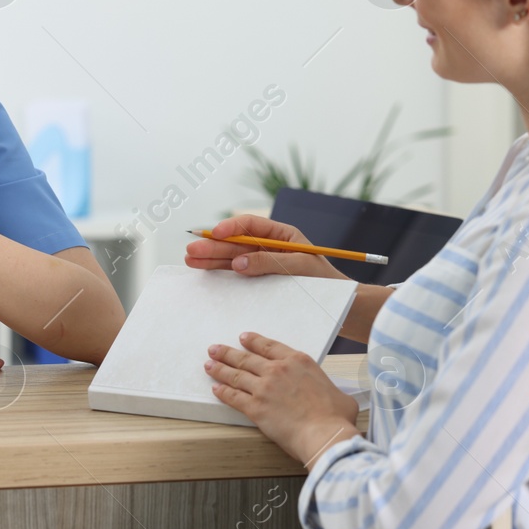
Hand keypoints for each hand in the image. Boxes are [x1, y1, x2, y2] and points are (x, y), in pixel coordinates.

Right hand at [184, 214, 350, 281]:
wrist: (338, 303)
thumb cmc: (324, 281)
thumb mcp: (299, 267)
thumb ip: (268, 262)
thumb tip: (239, 262)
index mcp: (282, 234)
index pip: (251, 225)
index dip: (231, 228)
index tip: (215, 233)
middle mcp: (269, 245)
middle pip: (236, 242)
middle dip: (213, 245)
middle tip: (191, 249)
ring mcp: (262, 261)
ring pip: (231, 256)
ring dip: (210, 257)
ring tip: (190, 258)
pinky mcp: (259, 276)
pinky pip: (236, 270)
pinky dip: (219, 269)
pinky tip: (203, 268)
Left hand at [205, 331, 360, 466]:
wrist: (325, 434)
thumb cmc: (335, 417)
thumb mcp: (339, 395)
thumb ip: (329, 392)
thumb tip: (337, 401)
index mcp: (299, 362)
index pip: (269, 346)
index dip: (253, 341)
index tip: (243, 338)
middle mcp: (278, 370)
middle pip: (246, 358)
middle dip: (228, 353)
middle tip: (215, 349)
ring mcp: (264, 388)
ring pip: (236, 375)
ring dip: (220, 369)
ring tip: (209, 365)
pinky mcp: (255, 408)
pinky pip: (234, 397)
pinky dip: (223, 392)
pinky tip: (215, 390)